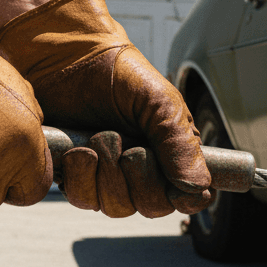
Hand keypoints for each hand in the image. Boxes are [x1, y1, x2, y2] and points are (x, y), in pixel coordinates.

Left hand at [0, 0, 211, 216]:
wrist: (68, 59)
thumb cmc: (120, 75)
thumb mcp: (160, 103)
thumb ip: (181, 145)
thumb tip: (198, 187)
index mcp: (170, 154)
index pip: (187, 196)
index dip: (184, 197)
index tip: (176, 187)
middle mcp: (140, 171)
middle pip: (151, 207)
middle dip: (139, 177)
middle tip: (129, 146)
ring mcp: (106, 177)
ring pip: (116, 206)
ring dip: (108, 174)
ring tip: (102, 138)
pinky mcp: (75, 176)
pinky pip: (82, 198)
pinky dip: (82, 175)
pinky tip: (80, 150)